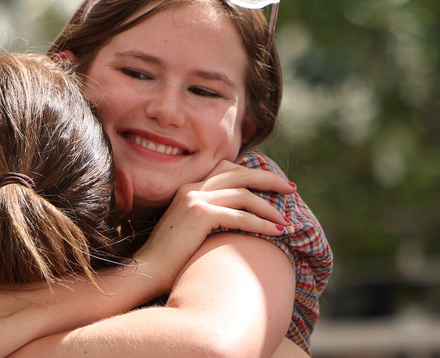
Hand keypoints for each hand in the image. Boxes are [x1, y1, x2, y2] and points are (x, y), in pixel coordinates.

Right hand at [132, 159, 295, 289]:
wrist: (148, 270)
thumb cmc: (170, 258)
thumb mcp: (190, 230)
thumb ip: (209, 218)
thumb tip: (237, 221)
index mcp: (189, 188)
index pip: (226, 169)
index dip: (252, 173)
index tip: (273, 184)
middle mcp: (192, 188)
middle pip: (239, 173)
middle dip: (269, 179)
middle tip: (291, 189)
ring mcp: (194, 199)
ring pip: (243, 194)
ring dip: (270, 207)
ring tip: (287, 221)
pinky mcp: (200, 215)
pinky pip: (240, 216)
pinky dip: (262, 223)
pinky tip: (277, 232)